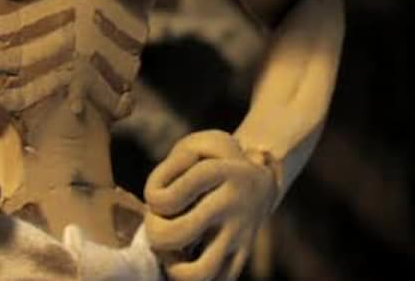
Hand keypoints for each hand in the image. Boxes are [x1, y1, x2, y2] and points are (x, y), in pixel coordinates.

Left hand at [144, 131, 280, 280]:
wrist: (262, 181)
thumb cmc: (217, 162)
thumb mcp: (199, 146)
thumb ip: (174, 164)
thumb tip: (162, 198)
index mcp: (221, 172)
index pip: (165, 198)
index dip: (151, 199)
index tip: (160, 194)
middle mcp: (232, 205)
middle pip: (173, 236)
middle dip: (155, 233)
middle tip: (161, 224)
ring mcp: (239, 235)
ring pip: (198, 274)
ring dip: (174, 267)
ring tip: (174, 252)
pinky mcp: (242, 257)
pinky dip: (193, 277)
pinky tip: (189, 262)